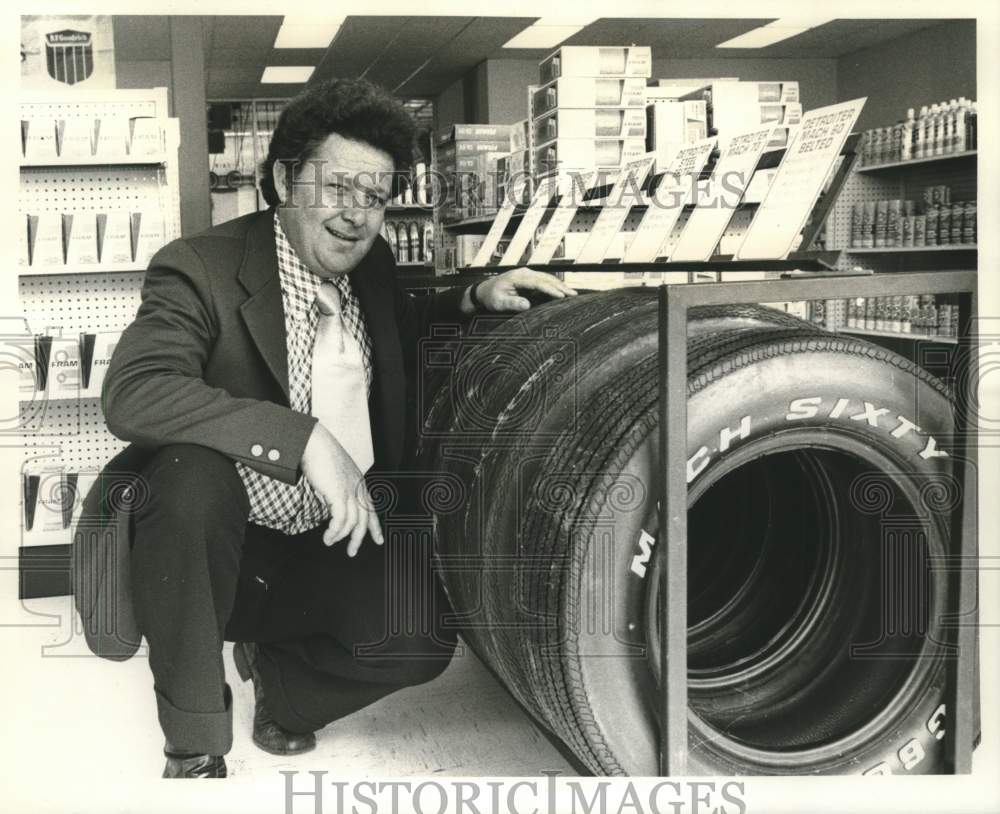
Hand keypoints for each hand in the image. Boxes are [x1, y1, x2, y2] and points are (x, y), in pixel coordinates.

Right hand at [300, 422, 382, 555]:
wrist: (313, 442)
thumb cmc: (319, 454)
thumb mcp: (333, 474)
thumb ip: (336, 488)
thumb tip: (331, 504)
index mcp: (358, 482)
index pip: (371, 508)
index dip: (375, 526)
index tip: (378, 539)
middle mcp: (358, 487)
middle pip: (365, 519)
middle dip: (359, 538)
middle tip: (352, 551)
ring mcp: (350, 490)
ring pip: (353, 523)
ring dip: (340, 536)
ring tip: (330, 542)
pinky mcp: (339, 494)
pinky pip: (340, 520)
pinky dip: (334, 531)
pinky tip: (328, 537)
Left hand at [469, 268, 576, 312]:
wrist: (485, 291)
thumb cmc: (491, 297)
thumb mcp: (499, 303)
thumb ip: (512, 303)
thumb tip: (526, 305)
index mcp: (517, 277)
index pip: (537, 282)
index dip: (550, 289)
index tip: (561, 296)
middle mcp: (524, 273)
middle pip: (546, 278)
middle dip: (560, 286)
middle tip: (573, 294)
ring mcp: (527, 275)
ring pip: (547, 278)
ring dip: (560, 285)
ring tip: (572, 293)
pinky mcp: (529, 279)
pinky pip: (544, 281)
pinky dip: (555, 285)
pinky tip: (563, 291)